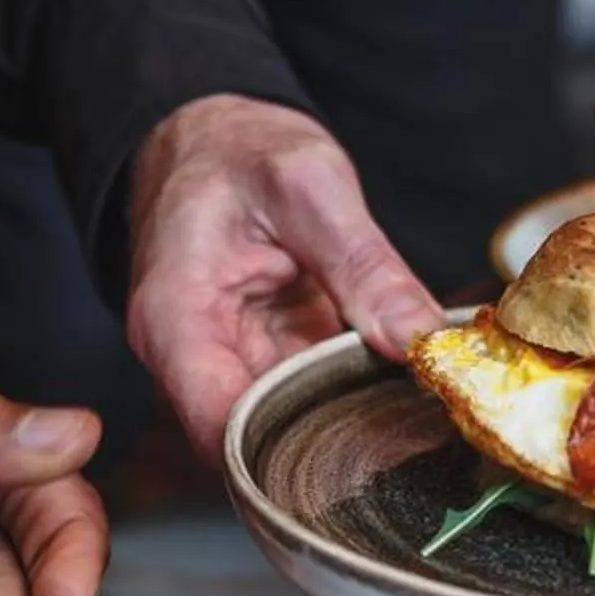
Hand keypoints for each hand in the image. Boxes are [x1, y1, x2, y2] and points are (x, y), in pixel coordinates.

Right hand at [124, 96, 443, 460]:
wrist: (208, 135)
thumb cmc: (236, 150)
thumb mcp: (310, 187)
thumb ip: (365, 265)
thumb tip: (419, 337)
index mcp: (175, 319)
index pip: (219, 429)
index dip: (282, 459)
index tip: (364, 452)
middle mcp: (188, 355)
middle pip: (249, 441)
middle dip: (324, 448)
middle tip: (408, 439)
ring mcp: (223, 360)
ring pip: (279, 424)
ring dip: (339, 421)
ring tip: (409, 415)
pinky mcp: (258, 356)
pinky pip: (299, 394)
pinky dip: (343, 392)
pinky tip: (390, 386)